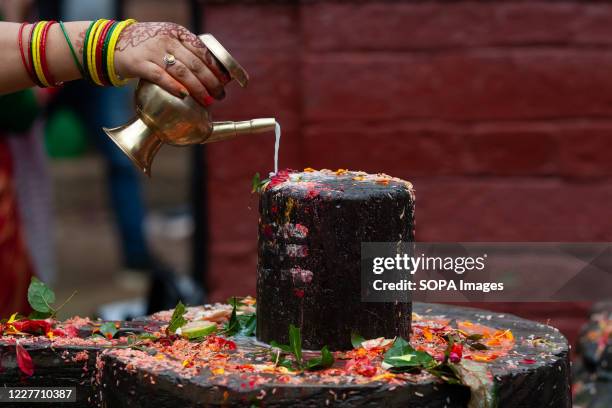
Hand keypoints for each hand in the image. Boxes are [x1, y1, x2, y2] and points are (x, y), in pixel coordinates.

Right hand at [113, 22, 230, 105]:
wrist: (113, 42)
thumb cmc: (147, 45)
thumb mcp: (168, 39)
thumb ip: (186, 50)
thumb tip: (212, 71)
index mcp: (177, 32)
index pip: (202, 50)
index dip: (216, 67)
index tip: (225, 81)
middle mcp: (167, 39)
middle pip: (195, 63)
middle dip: (211, 82)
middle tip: (220, 95)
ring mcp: (153, 51)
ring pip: (182, 71)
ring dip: (198, 88)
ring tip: (208, 100)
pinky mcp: (140, 64)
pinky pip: (160, 77)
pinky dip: (174, 87)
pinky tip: (185, 96)